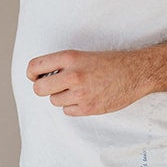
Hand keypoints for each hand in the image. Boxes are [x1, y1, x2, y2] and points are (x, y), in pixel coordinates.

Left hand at [26, 49, 149, 116]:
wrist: (135, 73)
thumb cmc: (109, 62)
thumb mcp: (82, 55)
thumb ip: (61, 65)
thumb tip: (39, 77)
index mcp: (70, 57)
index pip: (35, 66)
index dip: (31, 73)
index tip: (34, 77)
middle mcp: (73, 75)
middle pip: (38, 89)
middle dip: (42, 88)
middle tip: (52, 86)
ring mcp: (81, 93)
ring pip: (54, 100)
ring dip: (61, 97)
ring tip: (77, 89)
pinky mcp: (88, 108)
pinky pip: (67, 111)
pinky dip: (73, 106)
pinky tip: (85, 97)